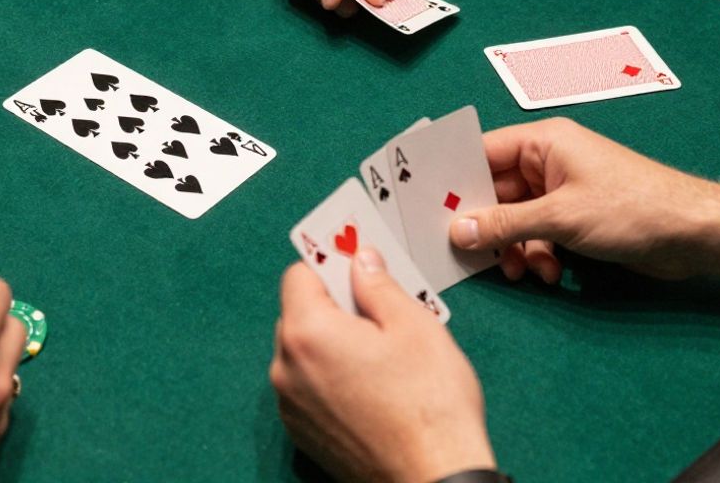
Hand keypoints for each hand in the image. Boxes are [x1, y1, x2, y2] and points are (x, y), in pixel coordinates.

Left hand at [271, 248, 494, 481]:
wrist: (434, 479)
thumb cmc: (430, 407)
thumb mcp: (414, 325)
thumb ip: (378, 285)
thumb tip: (361, 259)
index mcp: (307, 333)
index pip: (300, 274)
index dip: (331, 265)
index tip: (356, 263)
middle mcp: (286, 368)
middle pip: (299, 313)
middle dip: (335, 306)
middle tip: (381, 314)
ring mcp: (290, 404)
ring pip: (305, 351)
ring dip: (334, 343)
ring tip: (383, 356)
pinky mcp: (302, 431)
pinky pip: (309, 386)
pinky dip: (332, 377)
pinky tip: (372, 387)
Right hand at [449, 118, 719, 282]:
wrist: (694, 233)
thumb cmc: (630, 208)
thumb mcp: (560, 216)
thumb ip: (505, 224)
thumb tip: (459, 232)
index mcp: (543, 142)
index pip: (481, 153)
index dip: (454, 179)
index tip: (427, 207)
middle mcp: (548, 162)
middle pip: (496, 192)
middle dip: (487, 226)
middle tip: (467, 253)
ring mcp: (562, 191)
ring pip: (516, 220)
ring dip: (515, 248)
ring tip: (521, 272)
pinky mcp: (575, 218)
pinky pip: (538, 235)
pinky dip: (538, 255)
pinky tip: (551, 274)